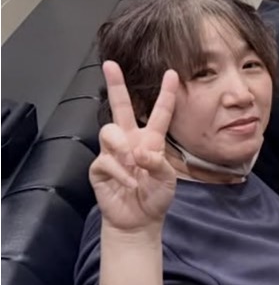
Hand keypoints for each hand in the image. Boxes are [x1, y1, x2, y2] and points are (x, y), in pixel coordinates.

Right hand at [89, 61, 178, 234]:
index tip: (173, 73)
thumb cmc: (156, 196)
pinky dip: (121, 173)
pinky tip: (130, 184)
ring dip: (123, 149)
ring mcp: (112, 152)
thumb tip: (139, 152)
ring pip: (109, 132)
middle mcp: (130, 140)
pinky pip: (106, 161)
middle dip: (115, 85)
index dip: (166, 94)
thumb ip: (158, 163)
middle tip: (110, 64)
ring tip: (134, 165)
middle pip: (120, 108)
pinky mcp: (99, 167)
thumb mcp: (168, 179)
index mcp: (151, 140)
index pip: (160, 113)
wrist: (139, 220)